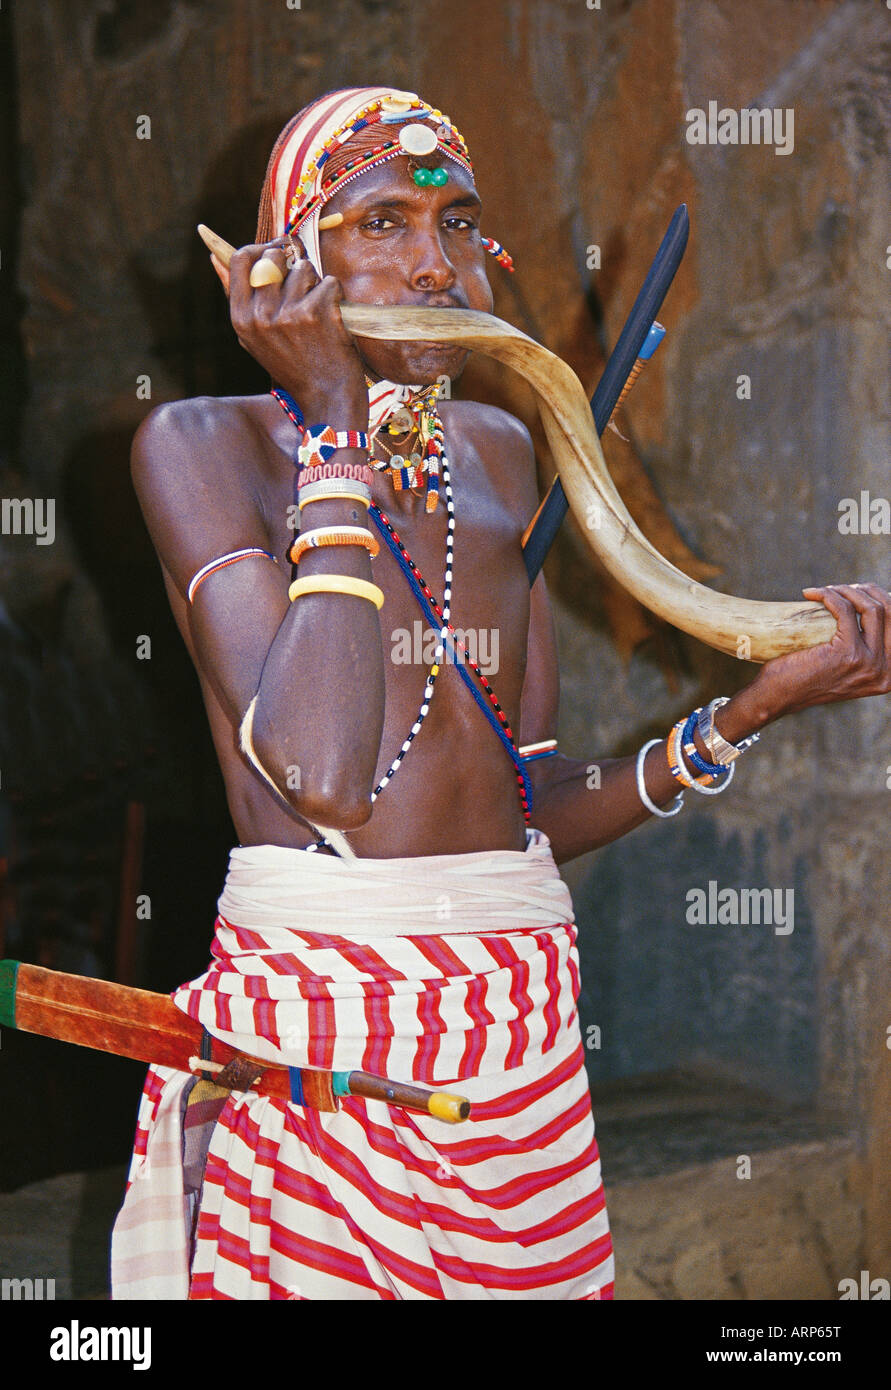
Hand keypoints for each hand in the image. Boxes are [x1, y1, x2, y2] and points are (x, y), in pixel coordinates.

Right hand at [217, 238, 368, 428]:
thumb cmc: (294, 366)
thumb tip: (215, 258)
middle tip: (304, 283)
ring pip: (305, 268)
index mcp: (240, 319)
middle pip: (273, 257)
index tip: (278, 251)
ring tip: (319, 312)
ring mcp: (287, 313)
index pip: (240, 259)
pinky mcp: (316, 313)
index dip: (261, 248)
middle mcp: (260, 315)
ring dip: (316, 283)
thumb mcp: (254, 338)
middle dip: (292, 263)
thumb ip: (238, 298)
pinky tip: (334, 321)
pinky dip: (336, 297)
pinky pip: (330, 283)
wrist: (326, 398)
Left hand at [750, 583, 890, 719]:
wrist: (778, 696)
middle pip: (889, 611)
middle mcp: (885, 670)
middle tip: (840, 589)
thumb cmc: (805, 679)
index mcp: (890, 673)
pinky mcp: (847, 652)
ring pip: (871, 607)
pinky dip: (828, 595)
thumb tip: (876, 613)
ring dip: (846, 591)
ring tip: (826, 591)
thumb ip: (867, 652)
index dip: (881, 600)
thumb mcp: (848, 670)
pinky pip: (844, 609)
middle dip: (866, 591)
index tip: (858, 592)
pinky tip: (811, 594)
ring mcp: (868, 662)